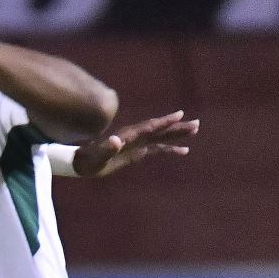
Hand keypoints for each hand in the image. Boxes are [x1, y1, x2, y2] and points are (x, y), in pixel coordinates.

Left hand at [72, 110, 198, 177]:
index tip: (179, 114)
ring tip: (194, 131)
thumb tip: (116, 140)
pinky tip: (183, 151)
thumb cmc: (88, 160)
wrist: (82, 163)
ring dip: (177, 134)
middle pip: (159, 129)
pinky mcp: (137, 151)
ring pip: (161, 137)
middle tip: (196, 124)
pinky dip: (170, 148)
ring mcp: (137, 143)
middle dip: (177, 127)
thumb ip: (107, 149)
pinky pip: (157, 148)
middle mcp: (135, 136)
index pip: (149, 126)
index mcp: (128, 135)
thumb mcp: (97, 156)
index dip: (163, 121)